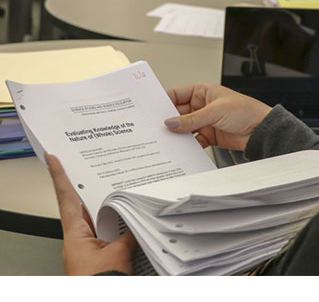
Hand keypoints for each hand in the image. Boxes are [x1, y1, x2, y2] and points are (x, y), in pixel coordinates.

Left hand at [46, 154, 137, 275]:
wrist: (101, 301)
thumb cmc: (100, 285)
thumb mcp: (118, 254)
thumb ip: (127, 232)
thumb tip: (136, 217)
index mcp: (74, 235)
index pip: (66, 198)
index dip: (59, 176)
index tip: (54, 158)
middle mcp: (78, 240)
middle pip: (82, 206)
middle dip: (90, 187)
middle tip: (95, 168)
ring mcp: (88, 249)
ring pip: (97, 219)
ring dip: (108, 208)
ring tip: (123, 195)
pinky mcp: (99, 257)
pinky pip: (108, 233)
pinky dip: (117, 225)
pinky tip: (129, 221)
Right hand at [165, 83, 271, 151]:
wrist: (261, 130)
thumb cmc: (246, 111)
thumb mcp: (215, 111)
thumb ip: (192, 119)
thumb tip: (171, 122)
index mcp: (202, 92)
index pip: (177, 94)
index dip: (164, 102)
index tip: (152, 111)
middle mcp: (202, 106)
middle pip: (178, 113)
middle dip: (169, 121)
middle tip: (156, 129)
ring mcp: (205, 121)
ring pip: (184, 128)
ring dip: (177, 135)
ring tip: (167, 141)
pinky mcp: (209, 136)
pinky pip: (193, 140)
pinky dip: (188, 145)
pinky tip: (183, 149)